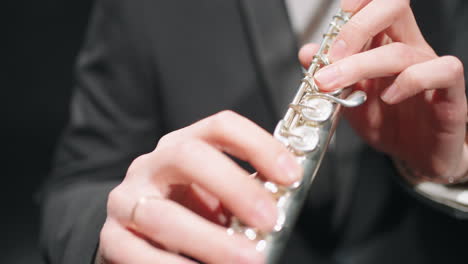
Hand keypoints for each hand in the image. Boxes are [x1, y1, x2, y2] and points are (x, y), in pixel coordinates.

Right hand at [97, 111, 301, 263]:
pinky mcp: (112, 238)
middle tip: (269, 219)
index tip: (290, 174)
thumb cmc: (190, 213)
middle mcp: (152, 165)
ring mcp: (128, 200)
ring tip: (249, 259)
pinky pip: (137, 253)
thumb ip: (244, 196)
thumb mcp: (218, 197)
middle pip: (188, 155)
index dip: (258, 144)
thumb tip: (283, 203)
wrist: (140, 234)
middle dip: (233, 186)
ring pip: (163, 214)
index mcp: (183, 146)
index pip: (220, 127)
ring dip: (209, 240)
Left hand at [299, 0, 466, 182]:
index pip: (376, 5)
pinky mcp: (450, 94)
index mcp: (385, 44)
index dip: (356, 5)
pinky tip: (388, 98)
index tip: (331, 26)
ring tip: (336, 86)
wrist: (415, 156)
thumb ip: (329, 75)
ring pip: (402, 50)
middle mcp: (410, 49)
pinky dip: (410, 82)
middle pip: (393, 9)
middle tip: (330, 58)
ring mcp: (430, 68)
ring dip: (361, 66)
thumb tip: (307, 52)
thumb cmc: (387, 123)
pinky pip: (441, 72)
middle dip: (355, 28)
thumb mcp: (347, 100)